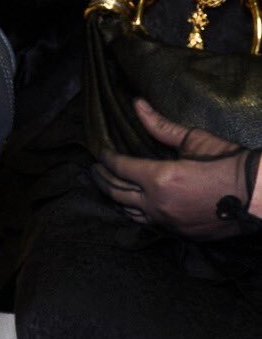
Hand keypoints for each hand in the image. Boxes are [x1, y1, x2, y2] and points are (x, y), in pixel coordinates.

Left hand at [92, 99, 261, 239]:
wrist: (257, 196)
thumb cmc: (226, 163)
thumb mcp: (192, 140)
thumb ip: (160, 126)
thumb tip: (137, 104)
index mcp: (158, 178)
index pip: (119, 167)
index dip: (106, 157)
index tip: (100, 151)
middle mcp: (157, 204)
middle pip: (117, 192)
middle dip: (102, 178)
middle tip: (94, 169)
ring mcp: (168, 222)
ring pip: (130, 212)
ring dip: (115, 198)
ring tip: (109, 187)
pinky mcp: (180, 234)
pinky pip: (150, 223)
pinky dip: (136, 213)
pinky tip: (134, 206)